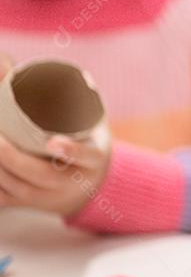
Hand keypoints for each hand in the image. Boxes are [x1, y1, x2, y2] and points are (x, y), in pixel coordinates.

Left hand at [0, 53, 110, 215]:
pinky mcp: (30, 205)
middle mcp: (72, 184)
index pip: (85, 156)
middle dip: (11, 157)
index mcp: (94, 160)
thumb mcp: (93, 124)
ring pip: (17, 188)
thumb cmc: (87, 142)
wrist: (89, 185)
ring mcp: (50, 198)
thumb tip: (69, 71)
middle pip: (39, 175)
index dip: (69, 151)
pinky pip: (4, 200)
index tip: (52, 142)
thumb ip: (81, 100)